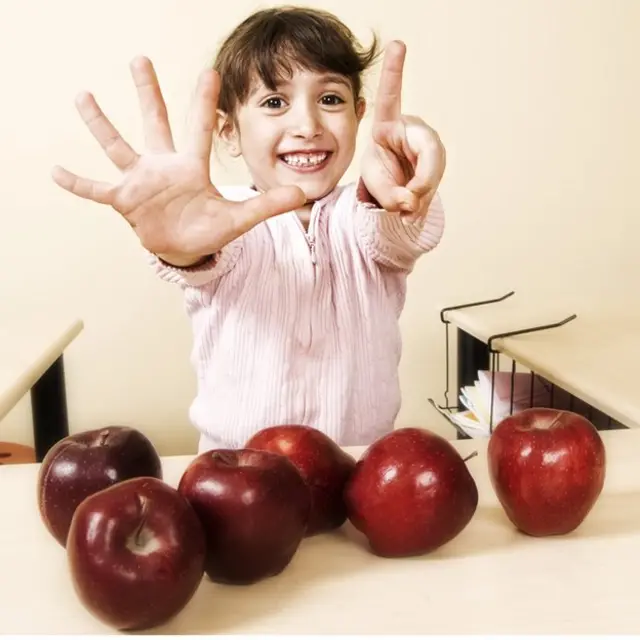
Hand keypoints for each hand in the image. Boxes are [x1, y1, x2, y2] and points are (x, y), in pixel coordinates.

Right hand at [52, 57, 304, 264]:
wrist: (185, 249)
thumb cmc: (210, 230)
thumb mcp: (240, 218)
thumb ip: (268, 206)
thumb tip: (302, 194)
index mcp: (192, 167)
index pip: (198, 128)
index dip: (204, 102)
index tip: (209, 71)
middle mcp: (164, 166)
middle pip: (155, 123)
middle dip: (148, 93)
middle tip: (139, 59)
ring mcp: (141, 181)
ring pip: (119, 146)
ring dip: (101, 124)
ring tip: (83, 95)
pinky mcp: (125, 201)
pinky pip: (97, 189)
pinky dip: (79, 183)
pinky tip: (55, 171)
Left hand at [360, 41, 445, 214]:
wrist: (394, 189)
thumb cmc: (380, 172)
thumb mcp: (374, 181)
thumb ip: (387, 193)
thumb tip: (409, 202)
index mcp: (389, 124)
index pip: (391, 97)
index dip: (394, 72)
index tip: (397, 44)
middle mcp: (414, 131)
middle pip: (429, 151)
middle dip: (421, 180)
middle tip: (406, 201)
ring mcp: (430, 148)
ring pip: (433, 173)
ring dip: (419, 198)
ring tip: (403, 212)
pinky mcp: (437, 165)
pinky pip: (434, 188)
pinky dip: (422, 206)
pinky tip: (411, 215)